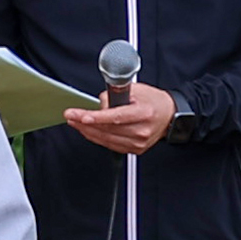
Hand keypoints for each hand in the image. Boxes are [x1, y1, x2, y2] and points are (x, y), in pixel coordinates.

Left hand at [64, 81, 180, 155]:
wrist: (170, 116)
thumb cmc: (154, 101)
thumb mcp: (138, 90)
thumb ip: (117, 95)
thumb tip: (100, 103)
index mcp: (144, 113)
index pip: (117, 117)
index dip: (97, 117)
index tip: (82, 116)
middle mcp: (141, 130)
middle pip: (108, 129)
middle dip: (85, 122)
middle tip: (71, 115)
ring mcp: (138, 143)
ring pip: (106, 139)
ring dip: (87, 131)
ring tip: (75, 122)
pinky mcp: (134, 149)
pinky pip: (110, 145)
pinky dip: (97, 138)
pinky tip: (88, 131)